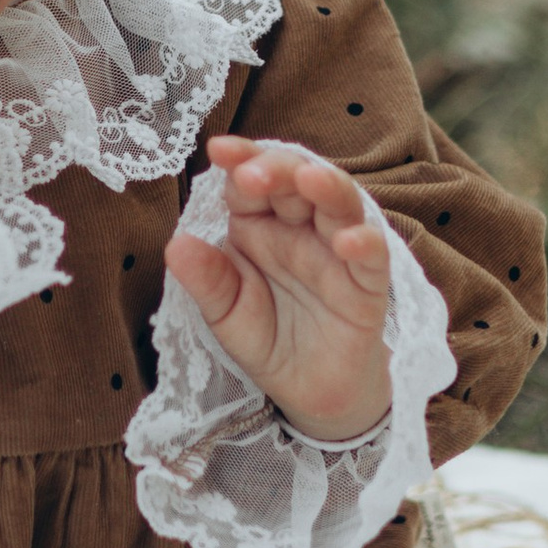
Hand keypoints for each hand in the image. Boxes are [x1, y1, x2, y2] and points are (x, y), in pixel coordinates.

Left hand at [163, 136, 392, 441]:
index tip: (219, 150)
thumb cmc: (271, 343)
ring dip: (327, 187)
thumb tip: (174, 245)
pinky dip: (365, 244)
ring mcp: (338, 255)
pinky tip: (349, 240)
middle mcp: (301, 231)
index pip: (251, 182)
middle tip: (252, 173)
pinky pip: (373, 258)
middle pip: (297, 181)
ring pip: (341, 205)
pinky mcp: (368, 287)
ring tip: (309, 179)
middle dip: (277, 169)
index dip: (240, 161)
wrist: (315, 397)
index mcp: (261, 228)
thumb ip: (207, 281)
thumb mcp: (227, 316)